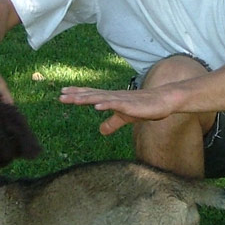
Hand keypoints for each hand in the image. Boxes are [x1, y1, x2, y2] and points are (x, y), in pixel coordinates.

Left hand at [59, 86, 174, 135]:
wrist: (163, 101)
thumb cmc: (145, 107)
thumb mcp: (125, 117)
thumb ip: (112, 123)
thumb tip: (101, 131)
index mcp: (112, 99)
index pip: (91, 95)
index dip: (77, 94)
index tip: (62, 94)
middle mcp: (113, 97)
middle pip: (92, 95)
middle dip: (76, 96)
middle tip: (60, 96)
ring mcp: (121, 99)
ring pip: (101, 98)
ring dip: (86, 98)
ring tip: (72, 99)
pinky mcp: (130, 104)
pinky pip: (116, 104)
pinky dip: (106, 104)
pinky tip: (96, 106)